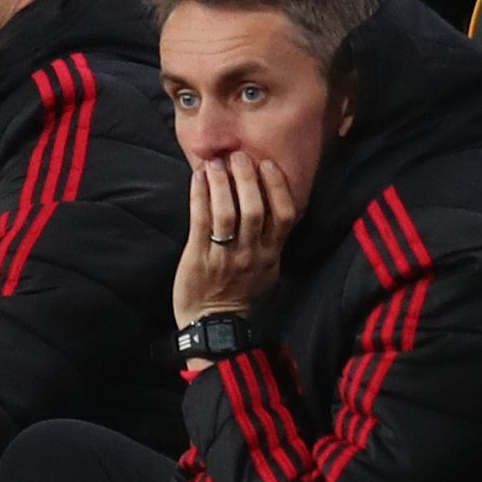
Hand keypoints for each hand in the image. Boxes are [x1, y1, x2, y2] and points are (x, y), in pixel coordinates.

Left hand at [173, 152, 295, 335]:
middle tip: (238, 155)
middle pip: (255, 208)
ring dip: (222, 182)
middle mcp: (251, 254)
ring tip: (216, 162)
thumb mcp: (267, 269)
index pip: (283, 215)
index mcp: (271, 254)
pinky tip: (198, 177)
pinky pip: (200, 220)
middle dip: (247, 177)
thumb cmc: (240, 294)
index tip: (267, 163)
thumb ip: (272, 240)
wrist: (213, 325)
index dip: (277, 186)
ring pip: (227, 212)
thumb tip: (275, 204)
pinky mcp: (199, 257)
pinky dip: (199, 195)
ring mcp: (225, 256)